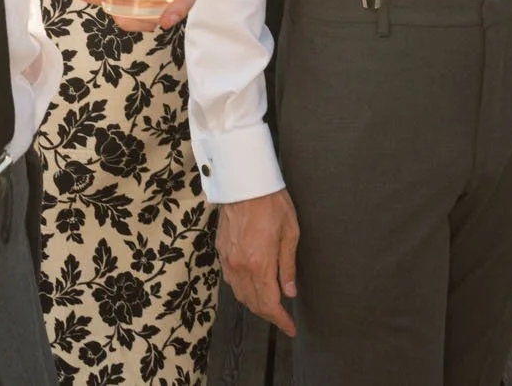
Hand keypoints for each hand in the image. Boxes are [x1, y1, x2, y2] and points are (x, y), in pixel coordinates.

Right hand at [217, 190, 300, 335]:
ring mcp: (227, 259)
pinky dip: (242, 289)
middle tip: (282, 317)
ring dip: (254, 303)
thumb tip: (289, 292)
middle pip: (252, 303)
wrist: (244, 182)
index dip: (280, 320)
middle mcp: (240, 266)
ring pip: (239, 294)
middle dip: (268, 314)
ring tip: (269, 304)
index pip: (269, 303)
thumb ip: (287, 266)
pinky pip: (230, 279)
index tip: (290, 328)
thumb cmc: (272, 203)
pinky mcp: (221, 251)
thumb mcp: (290, 233)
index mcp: (259, 264)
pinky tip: (252, 286)